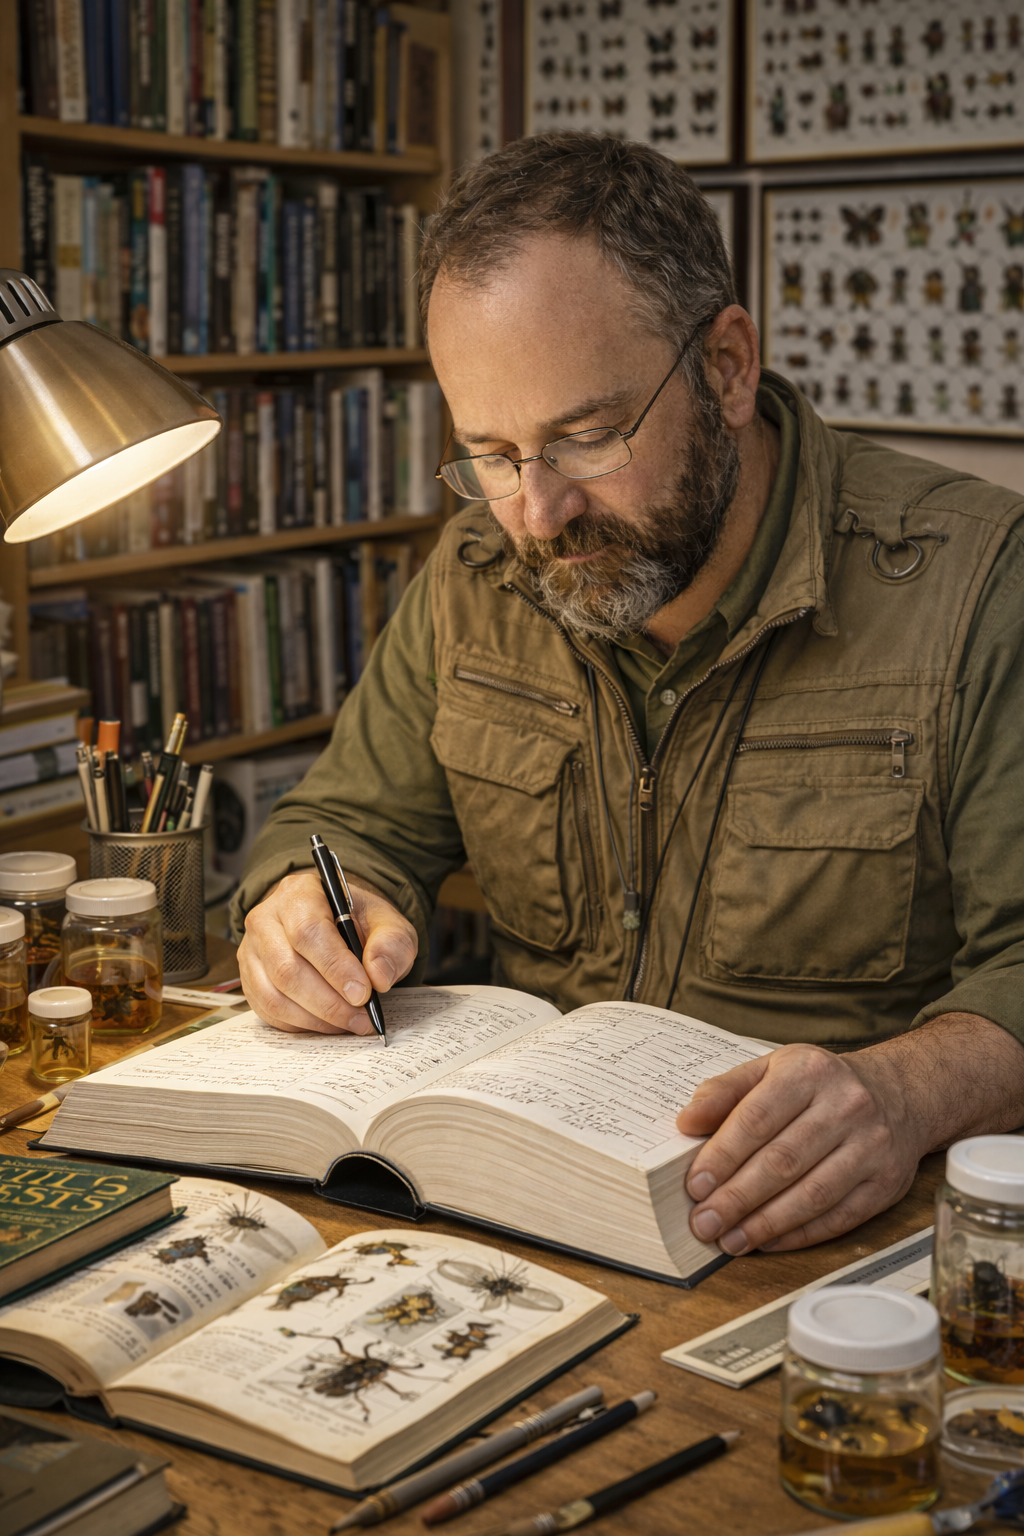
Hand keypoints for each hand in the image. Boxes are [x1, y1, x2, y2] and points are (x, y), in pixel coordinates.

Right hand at [238, 868, 417, 1034]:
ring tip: (350, 1023)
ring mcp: (252, 951)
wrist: (337, 926)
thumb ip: (391, 944)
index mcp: (300, 893)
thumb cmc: (359, 923)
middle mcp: (266, 919)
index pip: (308, 931)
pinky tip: (328, 1023)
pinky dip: (301, 1024)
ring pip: (274, 995)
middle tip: (361, 1018)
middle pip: (287, 968)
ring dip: (316, 1018)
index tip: (363, 994)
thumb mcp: (387, 923)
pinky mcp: (249, 979)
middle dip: (328, 1002)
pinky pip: (268, 1011)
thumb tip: (379, 977)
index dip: (335, 967)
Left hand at [676, 1016, 1023, 1253]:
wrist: (895, 1094)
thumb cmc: (818, 1085)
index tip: (695, 1185)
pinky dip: (799, 1234)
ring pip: (812, 1194)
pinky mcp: (886, 1182)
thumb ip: (725, 1092)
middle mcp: (845, 1105)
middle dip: (738, 1197)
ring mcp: (871, 1145)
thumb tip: (687, 1122)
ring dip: (766, 1223)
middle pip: (783, 1160)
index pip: (757, 1118)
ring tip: (731, 1239)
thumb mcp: (770, 1069)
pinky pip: (839, 1216)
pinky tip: (768, 1241)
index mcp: (808, 1071)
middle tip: (704, 1222)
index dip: (723, 1156)